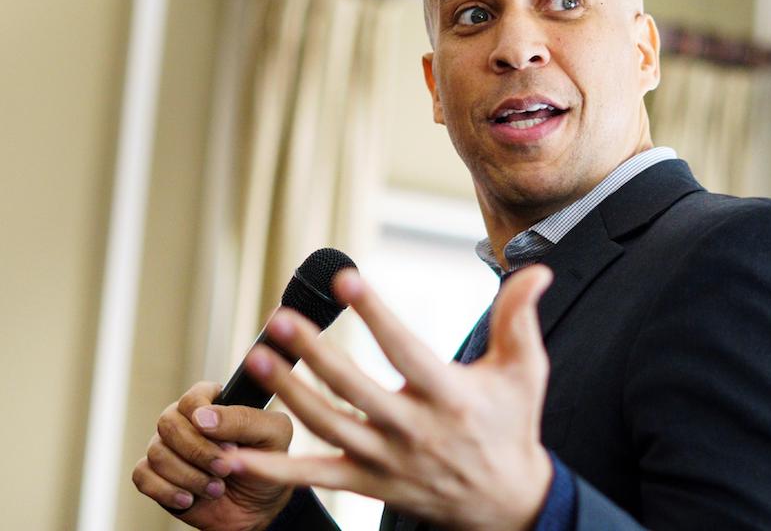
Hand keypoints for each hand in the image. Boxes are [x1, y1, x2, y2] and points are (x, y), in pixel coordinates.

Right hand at [132, 381, 294, 530]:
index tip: (223, 438)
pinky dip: (167, 491)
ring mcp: (168, 447)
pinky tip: (189, 499)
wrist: (256, 509)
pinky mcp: (155, 475)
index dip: (200, 415)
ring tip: (217, 489)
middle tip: (224, 468)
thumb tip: (202, 417)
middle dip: (198, 451)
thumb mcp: (274, 435)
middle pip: (169, 422)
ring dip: (189, 476)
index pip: (192, 396)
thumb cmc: (267, 464)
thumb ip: (245, 419)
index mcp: (214, 404)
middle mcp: (186, 421)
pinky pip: (142, 476)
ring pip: (157, 452)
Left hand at [224, 265, 555, 530]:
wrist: (506, 504)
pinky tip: (236, 452)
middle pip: (354, 388)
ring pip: (329, 426)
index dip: (376, 314)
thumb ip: (520, 317)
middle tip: (278, 319)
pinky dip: (275, 469)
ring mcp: (388, 461)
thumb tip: (534, 267)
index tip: (346, 279)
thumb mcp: (526, 371)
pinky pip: (317, 477)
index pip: (405, 350)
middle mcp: (414, 429)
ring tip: (256, 360)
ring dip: (289, 395)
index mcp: (450, 396)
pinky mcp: (370, 485)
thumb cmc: (512, 426)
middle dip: (313, 353)